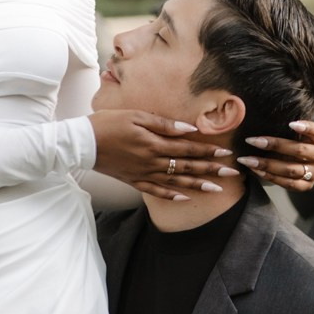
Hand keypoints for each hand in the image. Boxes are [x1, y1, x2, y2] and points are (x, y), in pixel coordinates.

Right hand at [90, 109, 237, 200]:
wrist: (82, 143)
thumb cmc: (108, 123)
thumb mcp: (135, 115)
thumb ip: (162, 124)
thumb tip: (187, 129)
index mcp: (154, 143)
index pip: (187, 148)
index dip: (207, 151)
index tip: (225, 153)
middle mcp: (152, 161)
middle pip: (186, 166)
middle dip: (210, 169)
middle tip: (231, 173)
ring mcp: (143, 173)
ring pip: (176, 182)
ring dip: (197, 185)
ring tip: (216, 189)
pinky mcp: (134, 181)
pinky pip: (156, 191)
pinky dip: (171, 195)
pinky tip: (184, 198)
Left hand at [239, 117, 313, 193]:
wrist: (292, 162)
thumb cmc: (288, 140)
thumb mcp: (289, 130)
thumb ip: (281, 123)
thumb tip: (255, 109)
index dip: (306, 127)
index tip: (290, 123)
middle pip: (299, 150)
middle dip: (274, 145)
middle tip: (252, 140)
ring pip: (291, 169)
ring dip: (266, 164)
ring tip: (247, 159)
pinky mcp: (306, 186)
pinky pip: (288, 183)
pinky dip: (270, 176)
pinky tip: (255, 170)